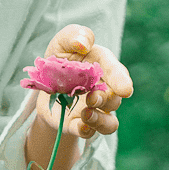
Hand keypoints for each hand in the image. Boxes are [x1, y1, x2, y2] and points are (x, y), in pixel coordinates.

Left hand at [33, 24, 133, 141]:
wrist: (43, 86)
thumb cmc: (59, 60)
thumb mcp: (62, 42)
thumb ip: (74, 35)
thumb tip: (84, 44)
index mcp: (103, 66)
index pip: (117, 73)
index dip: (122, 81)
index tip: (125, 90)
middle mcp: (103, 90)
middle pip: (115, 99)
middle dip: (106, 99)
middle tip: (92, 97)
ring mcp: (94, 110)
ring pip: (109, 122)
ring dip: (100, 120)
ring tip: (86, 114)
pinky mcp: (80, 124)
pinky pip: (90, 133)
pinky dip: (87, 131)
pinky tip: (80, 126)